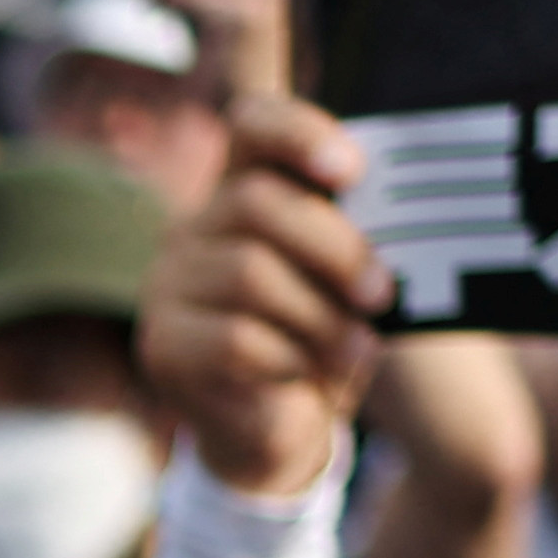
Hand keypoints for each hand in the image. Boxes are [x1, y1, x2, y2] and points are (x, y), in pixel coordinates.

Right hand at [140, 87, 387, 501]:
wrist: (281, 433)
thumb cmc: (320, 341)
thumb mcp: (344, 279)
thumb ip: (353, 235)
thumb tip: (394, 219)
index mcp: (242, 192)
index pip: (252, 124)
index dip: (298, 132)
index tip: (351, 171)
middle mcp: (193, 229)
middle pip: (256, 202)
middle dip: (335, 249)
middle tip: (381, 294)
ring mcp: (167, 286)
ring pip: (249, 274)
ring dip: (318, 315)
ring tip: (351, 347)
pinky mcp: (163, 347)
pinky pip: (236, 339)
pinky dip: (290, 359)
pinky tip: (310, 378)